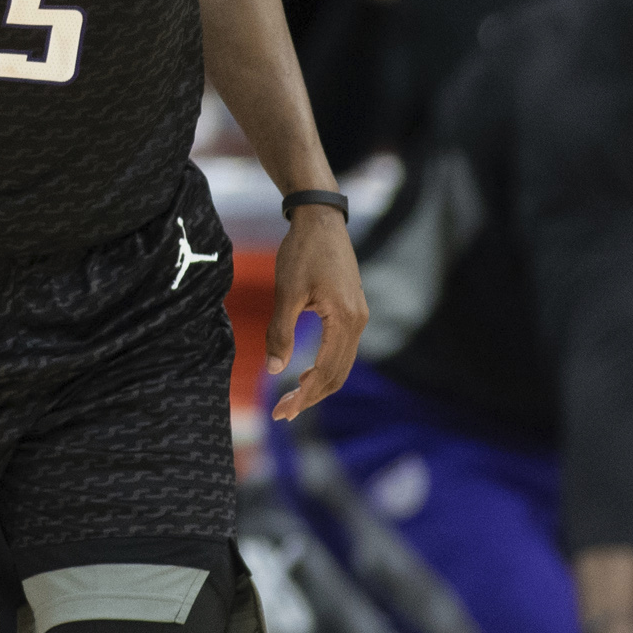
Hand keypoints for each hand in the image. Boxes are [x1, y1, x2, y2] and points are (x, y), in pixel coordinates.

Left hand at [266, 200, 366, 420]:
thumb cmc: (302, 251)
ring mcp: (358, 316)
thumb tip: (274, 369)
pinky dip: (325, 367)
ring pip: (341, 364)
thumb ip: (281, 331)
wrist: (320, 220)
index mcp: (344, 319)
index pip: (325, 371)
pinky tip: (304, 373)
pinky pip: (342, 350)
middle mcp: (358, 321)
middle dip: (311, 397)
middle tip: (282, 413)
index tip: (281, 412)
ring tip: (292, 399)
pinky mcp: (352, 310)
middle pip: (338, 374)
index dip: (304, 396)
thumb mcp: (286, 292)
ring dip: (318, 385)